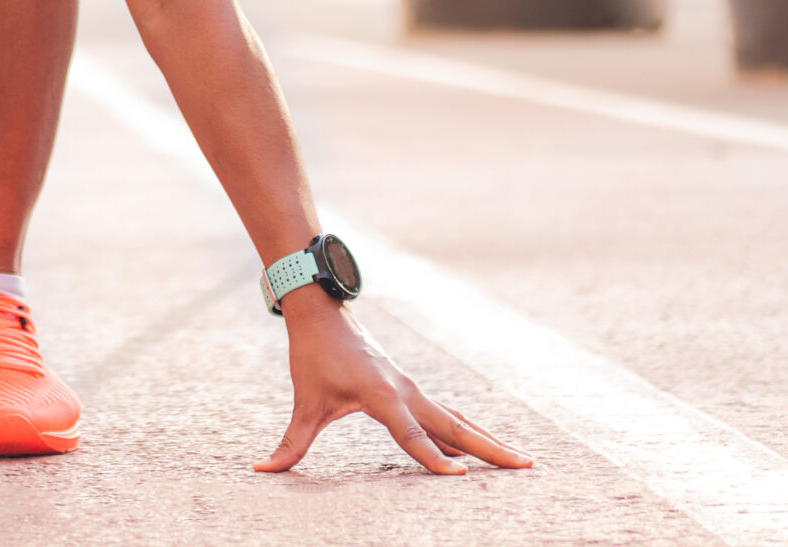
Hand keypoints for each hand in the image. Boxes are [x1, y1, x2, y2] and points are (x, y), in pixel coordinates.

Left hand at [254, 291, 530, 474]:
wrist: (322, 310)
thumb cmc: (313, 355)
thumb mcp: (304, 400)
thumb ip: (291, 442)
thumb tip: (262, 471)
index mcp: (381, 394)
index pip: (410, 434)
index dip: (431, 458)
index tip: (458, 478)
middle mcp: (405, 391)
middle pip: (453, 426)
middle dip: (489, 450)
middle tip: (526, 467)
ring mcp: (412, 389)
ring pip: (458, 419)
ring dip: (489, 440)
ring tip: (523, 461)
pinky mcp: (412, 390)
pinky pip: (448, 415)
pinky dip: (471, 430)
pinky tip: (489, 446)